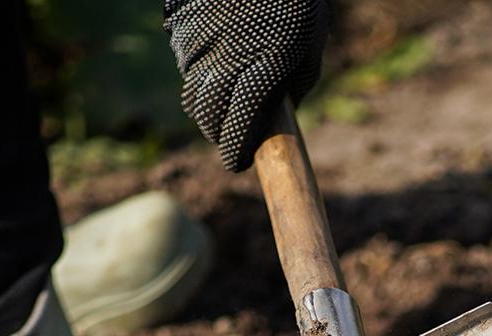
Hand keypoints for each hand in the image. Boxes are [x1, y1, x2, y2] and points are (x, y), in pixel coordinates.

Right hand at [164, 0, 327, 171]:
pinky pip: (185, 63)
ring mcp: (199, 39)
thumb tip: (279, 117)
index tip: (239, 163)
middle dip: (218, 134)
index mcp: (264, 65)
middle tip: (231, 138)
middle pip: (208, 115)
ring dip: (207, 106)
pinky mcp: (182, 25)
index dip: (235, 151)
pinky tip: (217, 64)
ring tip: (227, 101)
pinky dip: (198, 73)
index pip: (238, 126)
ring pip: (192, 91)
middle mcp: (226, 55)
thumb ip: (295, 84)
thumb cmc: (295, 1)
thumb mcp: (309, 43)